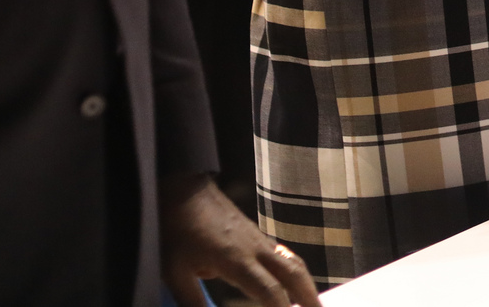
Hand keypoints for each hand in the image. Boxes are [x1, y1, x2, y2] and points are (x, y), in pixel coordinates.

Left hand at [161, 173, 319, 306]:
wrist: (182, 191)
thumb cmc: (175, 232)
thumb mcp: (175, 274)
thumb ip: (194, 303)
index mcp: (236, 260)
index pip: (271, 291)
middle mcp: (255, 248)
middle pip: (294, 274)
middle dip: (310, 298)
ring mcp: (259, 239)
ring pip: (294, 262)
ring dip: (307, 285)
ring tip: (313, 303)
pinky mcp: (257, 235)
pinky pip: (284, 256)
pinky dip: (295, 274)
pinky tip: (293, 286)